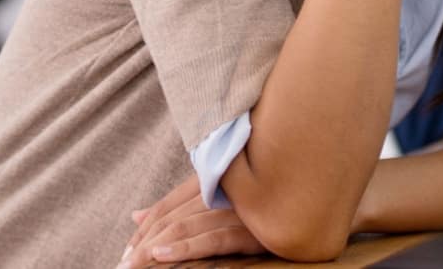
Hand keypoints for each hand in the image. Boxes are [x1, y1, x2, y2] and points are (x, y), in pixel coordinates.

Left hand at [119, 175, 266, 267]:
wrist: (321, 202)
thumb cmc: (271, 202)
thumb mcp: (221, 204)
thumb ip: (179, 206)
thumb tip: (137, 214)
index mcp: (215, 181)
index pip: (169, 204)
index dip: (145, 227)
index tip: (127, 250)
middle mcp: (223, 191)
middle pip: (172, 217)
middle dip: (143, 242)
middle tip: (122, 265)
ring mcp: (238, 209)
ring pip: (186, 227)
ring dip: (154, 248)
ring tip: (132, 265)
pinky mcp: (253, 228)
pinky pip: (213, 238)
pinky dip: (185, 248)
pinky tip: (162, 256)